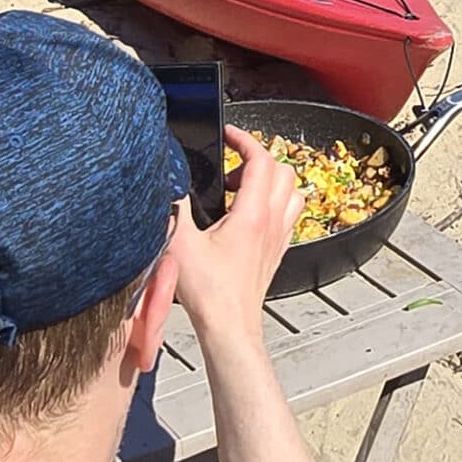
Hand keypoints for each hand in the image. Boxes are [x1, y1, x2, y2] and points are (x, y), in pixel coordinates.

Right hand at [169, 127, 304, 347]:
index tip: (228, 134)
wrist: (229, 326)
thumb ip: (173, 206)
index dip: (245, 139)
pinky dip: (274, 205)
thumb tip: (168, 180)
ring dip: (271, 182)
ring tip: (241, 188)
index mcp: (253, 214)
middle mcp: (273, 223)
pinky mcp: (276, 253)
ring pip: (292, 193)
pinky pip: (288, 216)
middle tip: (230, 166)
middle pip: (283, 171)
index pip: (262, 159)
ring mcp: (278, 238)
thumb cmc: (210, 293)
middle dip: (257, 159)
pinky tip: (247, 216)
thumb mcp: (180, 242)